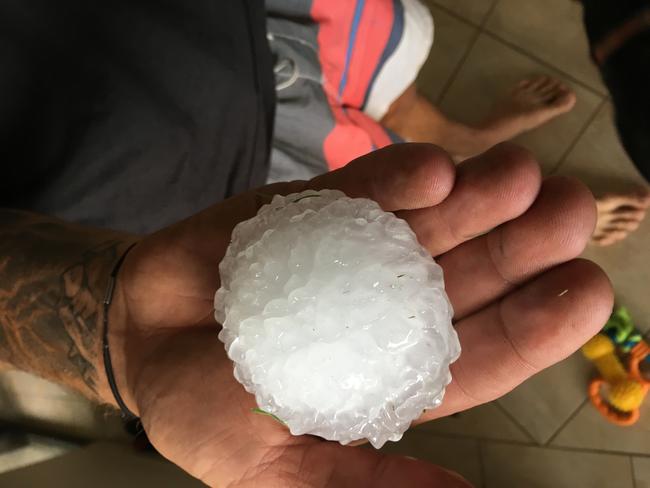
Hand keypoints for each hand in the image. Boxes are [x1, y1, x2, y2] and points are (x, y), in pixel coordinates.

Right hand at [109, 143, 612, 486]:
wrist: (139, 338)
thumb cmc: (206, 414)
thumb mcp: (277, 469)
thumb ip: (360, 478)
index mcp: (395, 374)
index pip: (482, 352)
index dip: (534, 325)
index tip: (582, 293)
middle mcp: (392, 306)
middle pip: (473, 275)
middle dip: (524, 244)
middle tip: (569, 213)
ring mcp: (359, 251)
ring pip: (435, 222)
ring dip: (481, 196)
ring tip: (521, 175)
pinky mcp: (320, 209)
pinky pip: (367, 189)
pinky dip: (400, 177)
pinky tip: (439, 169)